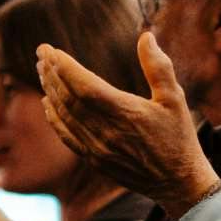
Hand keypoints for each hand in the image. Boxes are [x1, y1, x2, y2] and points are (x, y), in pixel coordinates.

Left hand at [37, 33, 219, 217]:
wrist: (178, 184)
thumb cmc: (179, 138)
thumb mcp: (175, 99)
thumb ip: (158, 67)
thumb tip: (146, 37)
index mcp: (126, 113)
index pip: (85, 86)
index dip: (65, 67)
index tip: (51, 50)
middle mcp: (107, 132)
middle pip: (69, 98)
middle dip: (52, 73)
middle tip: (41, 53)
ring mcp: (97, 148)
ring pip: (65, 116)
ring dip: (50, 91)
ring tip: (42, 71)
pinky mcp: (94, 160)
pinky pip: (67, 136)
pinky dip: (54, 118)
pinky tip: (47, 103)